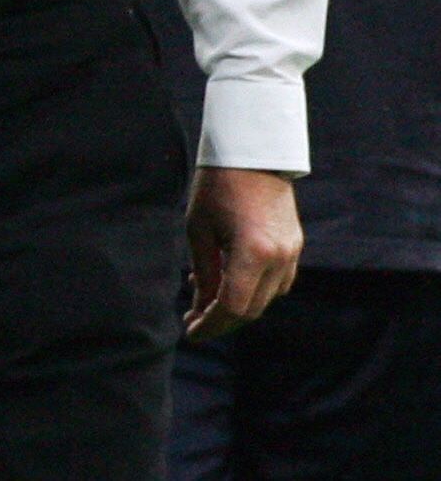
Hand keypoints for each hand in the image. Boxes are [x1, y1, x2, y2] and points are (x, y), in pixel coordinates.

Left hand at [185, 166, 302, 339]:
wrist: (254, 154)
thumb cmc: (217, 186)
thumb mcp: (199, 229)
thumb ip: (204, 271)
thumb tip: (201, 306)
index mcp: (254, 254)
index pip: (233, 307)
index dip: (210, 324)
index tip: (190, 331)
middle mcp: (279, 259)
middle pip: (251, 308)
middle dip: (221, 319)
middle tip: (193, 318)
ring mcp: (292, 253)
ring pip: (266, 298)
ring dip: (237, 304)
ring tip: (204, 297)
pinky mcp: (295, 246)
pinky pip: (277, 282)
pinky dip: (254, 288)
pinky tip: (228, 280)